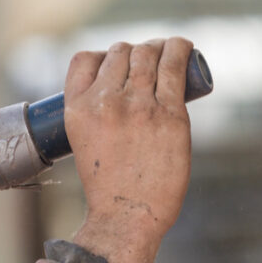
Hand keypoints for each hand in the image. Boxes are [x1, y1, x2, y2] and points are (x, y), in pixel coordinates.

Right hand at [64, 38, 192, 262]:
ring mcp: (138, 106)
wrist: (127, 215)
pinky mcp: (170, 115)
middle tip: (149, 64)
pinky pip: (174, 66)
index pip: (84, 59)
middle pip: (119, 52)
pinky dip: (180, 49)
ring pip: (147, 54)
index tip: (117, 65)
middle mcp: (105, 102)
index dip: (103, 56)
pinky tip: (184, 47)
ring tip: (168, 52)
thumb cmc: (109, 184)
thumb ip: (95, 113)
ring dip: (158, 47)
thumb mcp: (83, 141)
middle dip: (135, 52)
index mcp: (77, 108)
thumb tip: (122, 86)